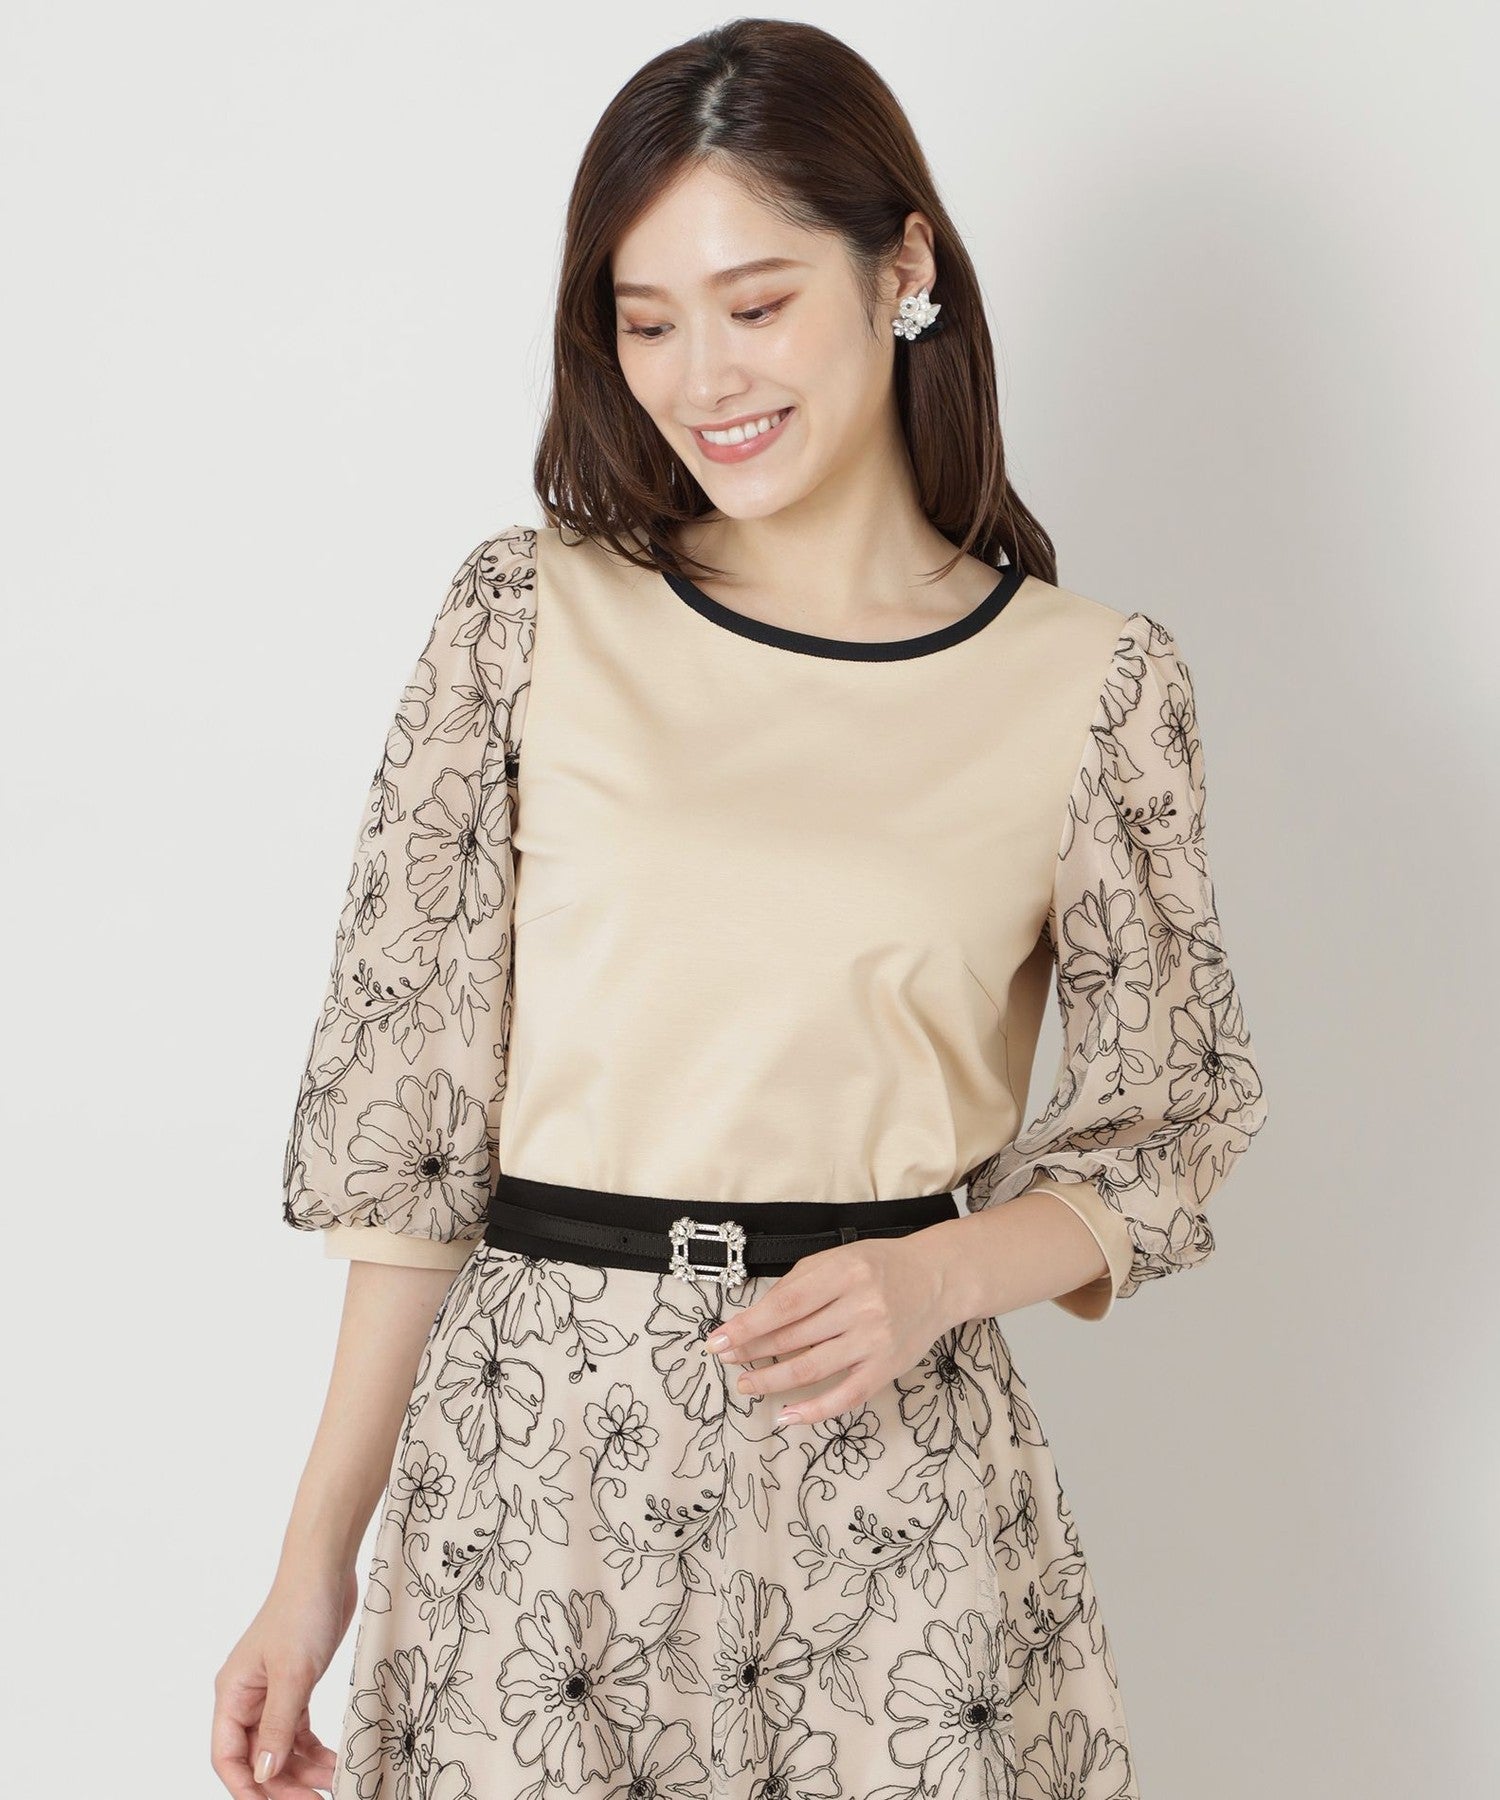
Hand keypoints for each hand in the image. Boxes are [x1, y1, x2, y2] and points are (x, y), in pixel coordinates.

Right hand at [211, 1564, 356, 1796]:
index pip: (228, 1757)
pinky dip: (315, 1749)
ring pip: (281, 1748)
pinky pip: (300, 1730)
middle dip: (282, 1785)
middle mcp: (247, 1698)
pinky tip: (334, 1763)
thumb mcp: (292, 1674)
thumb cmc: (301, 1611)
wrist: (326, 1569)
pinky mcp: (297, 1685)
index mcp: (232, 1695)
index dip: (247, 1788)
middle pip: (257, 1758)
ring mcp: (272, 1693)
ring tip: (333, 1786)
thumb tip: (263, 1775)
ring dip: (303, 1771)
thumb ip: (277, 1727)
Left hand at [702, 1230, 957, 1426]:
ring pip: (812, 1369)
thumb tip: (755, 1318)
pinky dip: (814, 1410)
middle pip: (794, 1337)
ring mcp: (875, 1341)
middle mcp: (861, 1307)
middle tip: (724, 1360)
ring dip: (772, 1380)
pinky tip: (787, 1416)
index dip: (747, 1326)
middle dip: (752, 1351)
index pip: (785, 1305)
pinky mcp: (887, 1368)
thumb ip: (799, 1283)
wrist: (937, 1279)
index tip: (717, 1340)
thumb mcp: (837, 1258)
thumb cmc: (879, 1266)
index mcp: (844, 1273)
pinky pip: (845, 1396)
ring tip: (746, 1384)